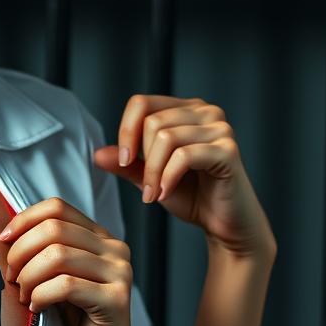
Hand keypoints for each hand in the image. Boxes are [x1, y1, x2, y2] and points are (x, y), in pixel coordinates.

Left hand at [0, 198, 136, 325]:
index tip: (3, 241)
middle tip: (11, 278)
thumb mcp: (53, 276)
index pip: (57, 207)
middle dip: (21, 252)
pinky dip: (41, 295)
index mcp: (99, 236)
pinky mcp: (117, 299)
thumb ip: (42, 249)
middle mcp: (115, 249)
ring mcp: (120, 273)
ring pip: (57, 255)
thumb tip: (5, 231)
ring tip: (23, 296)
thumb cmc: (71, 318)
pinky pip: (66, 286)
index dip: (24, 219)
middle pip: (53, 229)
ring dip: (29, 277)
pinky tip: (36, 308)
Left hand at [92, 94, 276, 258]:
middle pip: (152, 122)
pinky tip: (165, 193)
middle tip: (145, 187)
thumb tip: (98, 154)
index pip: (142, 103)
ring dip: (153, 173)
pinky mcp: (228, 150)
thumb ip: (126, 164)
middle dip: (141, 159)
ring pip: (166, 137)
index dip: (126, 131)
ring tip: (154, 194)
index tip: (124, 161)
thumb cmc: (191, 196)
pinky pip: (184, 156)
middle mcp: (205, 112)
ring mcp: (220, 129)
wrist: (223, 222)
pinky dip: (167, 177)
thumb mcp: (149, 178)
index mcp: (185, 110)